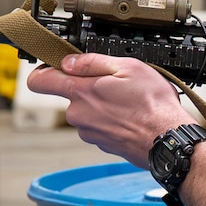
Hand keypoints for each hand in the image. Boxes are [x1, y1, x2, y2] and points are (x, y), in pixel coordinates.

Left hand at [26, 53, 190, 165]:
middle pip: (70, 96)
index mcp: (80, 92)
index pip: (38, 81)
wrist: (167, 140)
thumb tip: (69, 62)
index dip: (43, 71)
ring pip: (87, 112)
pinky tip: (131, 116)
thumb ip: (92, 62)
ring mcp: (89, 132)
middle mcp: (78, 115)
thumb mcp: (127, 67)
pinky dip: (111, 120)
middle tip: (114, 84)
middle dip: (88, 88)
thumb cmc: (152, 105)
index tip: (55, 67)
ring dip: (102, 105)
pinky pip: (99, 126)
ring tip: (128, 102)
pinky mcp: (102, 144)